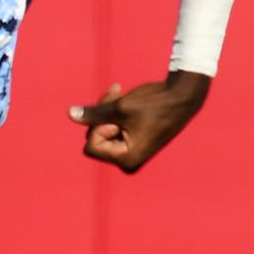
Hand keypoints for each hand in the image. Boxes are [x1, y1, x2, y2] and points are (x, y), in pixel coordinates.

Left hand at [67, 72, 210, 173]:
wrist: (183, 96)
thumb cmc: (155, 103)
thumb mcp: (120, 107)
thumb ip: (94, 114)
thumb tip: (70, 114)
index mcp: (126, 159)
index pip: (91, 145)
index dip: (97, 125)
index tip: (115, 110)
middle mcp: (128, 160)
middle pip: (95, 138)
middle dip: (101, 114)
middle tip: (116, 93)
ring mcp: (131, 152)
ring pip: (102, 130)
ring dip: (107, 110)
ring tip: (120, 93)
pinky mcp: (134, 142)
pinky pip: (113, 129)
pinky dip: (114, 113)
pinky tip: (122, 96)